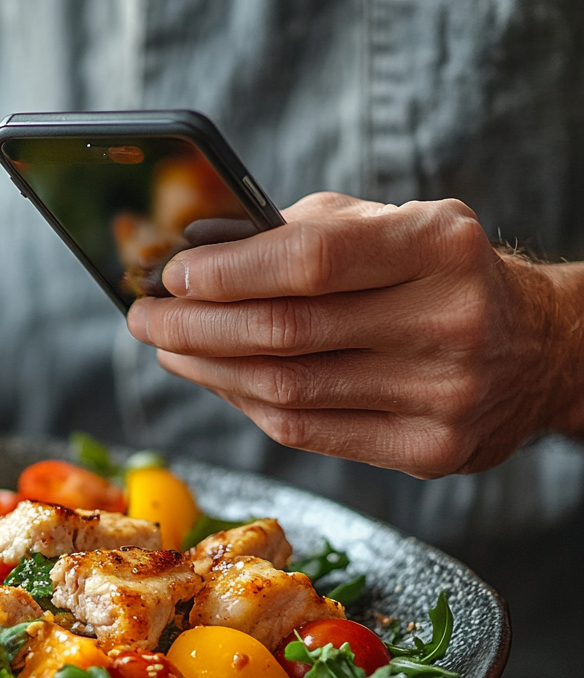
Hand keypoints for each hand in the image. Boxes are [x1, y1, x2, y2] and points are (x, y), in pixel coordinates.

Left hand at [126, 192, 583, 477]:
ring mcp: (442, 396)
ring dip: (208, 370)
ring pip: (286, 392)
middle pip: (285, 335)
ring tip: (170, 347)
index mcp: (439, 246)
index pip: (309, 262)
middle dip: (195, 326)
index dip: (227, 273)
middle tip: (145, 317)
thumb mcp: (387, 225)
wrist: (533, 348)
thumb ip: (300, 234)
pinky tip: (217, 380)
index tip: (171, 275)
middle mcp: (448, 322)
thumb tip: (196, 256)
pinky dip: (247, 405)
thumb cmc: (433, 274)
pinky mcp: (429, 452)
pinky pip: (306, 433)